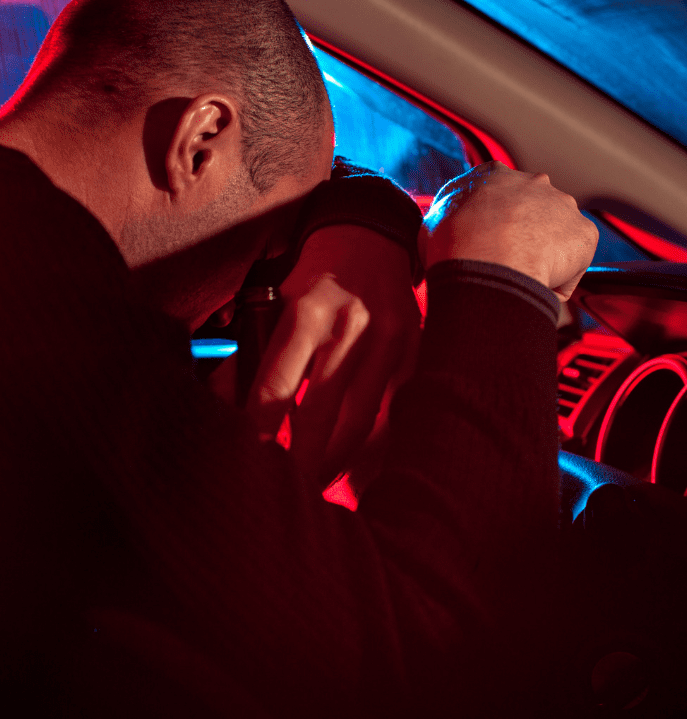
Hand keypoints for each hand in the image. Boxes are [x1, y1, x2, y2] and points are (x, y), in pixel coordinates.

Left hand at [246, 225, 420, 485]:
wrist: (374, 236)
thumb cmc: (316, 275)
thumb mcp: (276, 299)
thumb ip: (256, 351)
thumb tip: (226, 403)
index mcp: (306, 313)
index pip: (276, 388)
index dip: (257, 434)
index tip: (245, 467)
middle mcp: (350, 329)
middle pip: (321, 416)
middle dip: (299, 465)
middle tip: (284, 498)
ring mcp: (388, 342)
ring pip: (362, 422)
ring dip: (336, 464)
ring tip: (316, 489)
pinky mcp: (413, 352)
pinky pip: (395, 413)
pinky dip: (375, 447)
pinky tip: (359, 471)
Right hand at [418, 162, 597, 300]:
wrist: (484, 261)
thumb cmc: (453, 244)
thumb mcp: (432, 221)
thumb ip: (445, 220)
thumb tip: (440, 238)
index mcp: (494, 175)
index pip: (500, 197)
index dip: (494, 224)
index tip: (487, 244)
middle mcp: (534, 182)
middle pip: (533, 213)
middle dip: (524, 237)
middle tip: (506, 263)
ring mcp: (563, 206)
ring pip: (556, 238)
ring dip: (544, 257)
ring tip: (522, 278)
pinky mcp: (585, 233)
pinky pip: (574, 265)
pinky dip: (561, 279)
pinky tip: (538, 285)